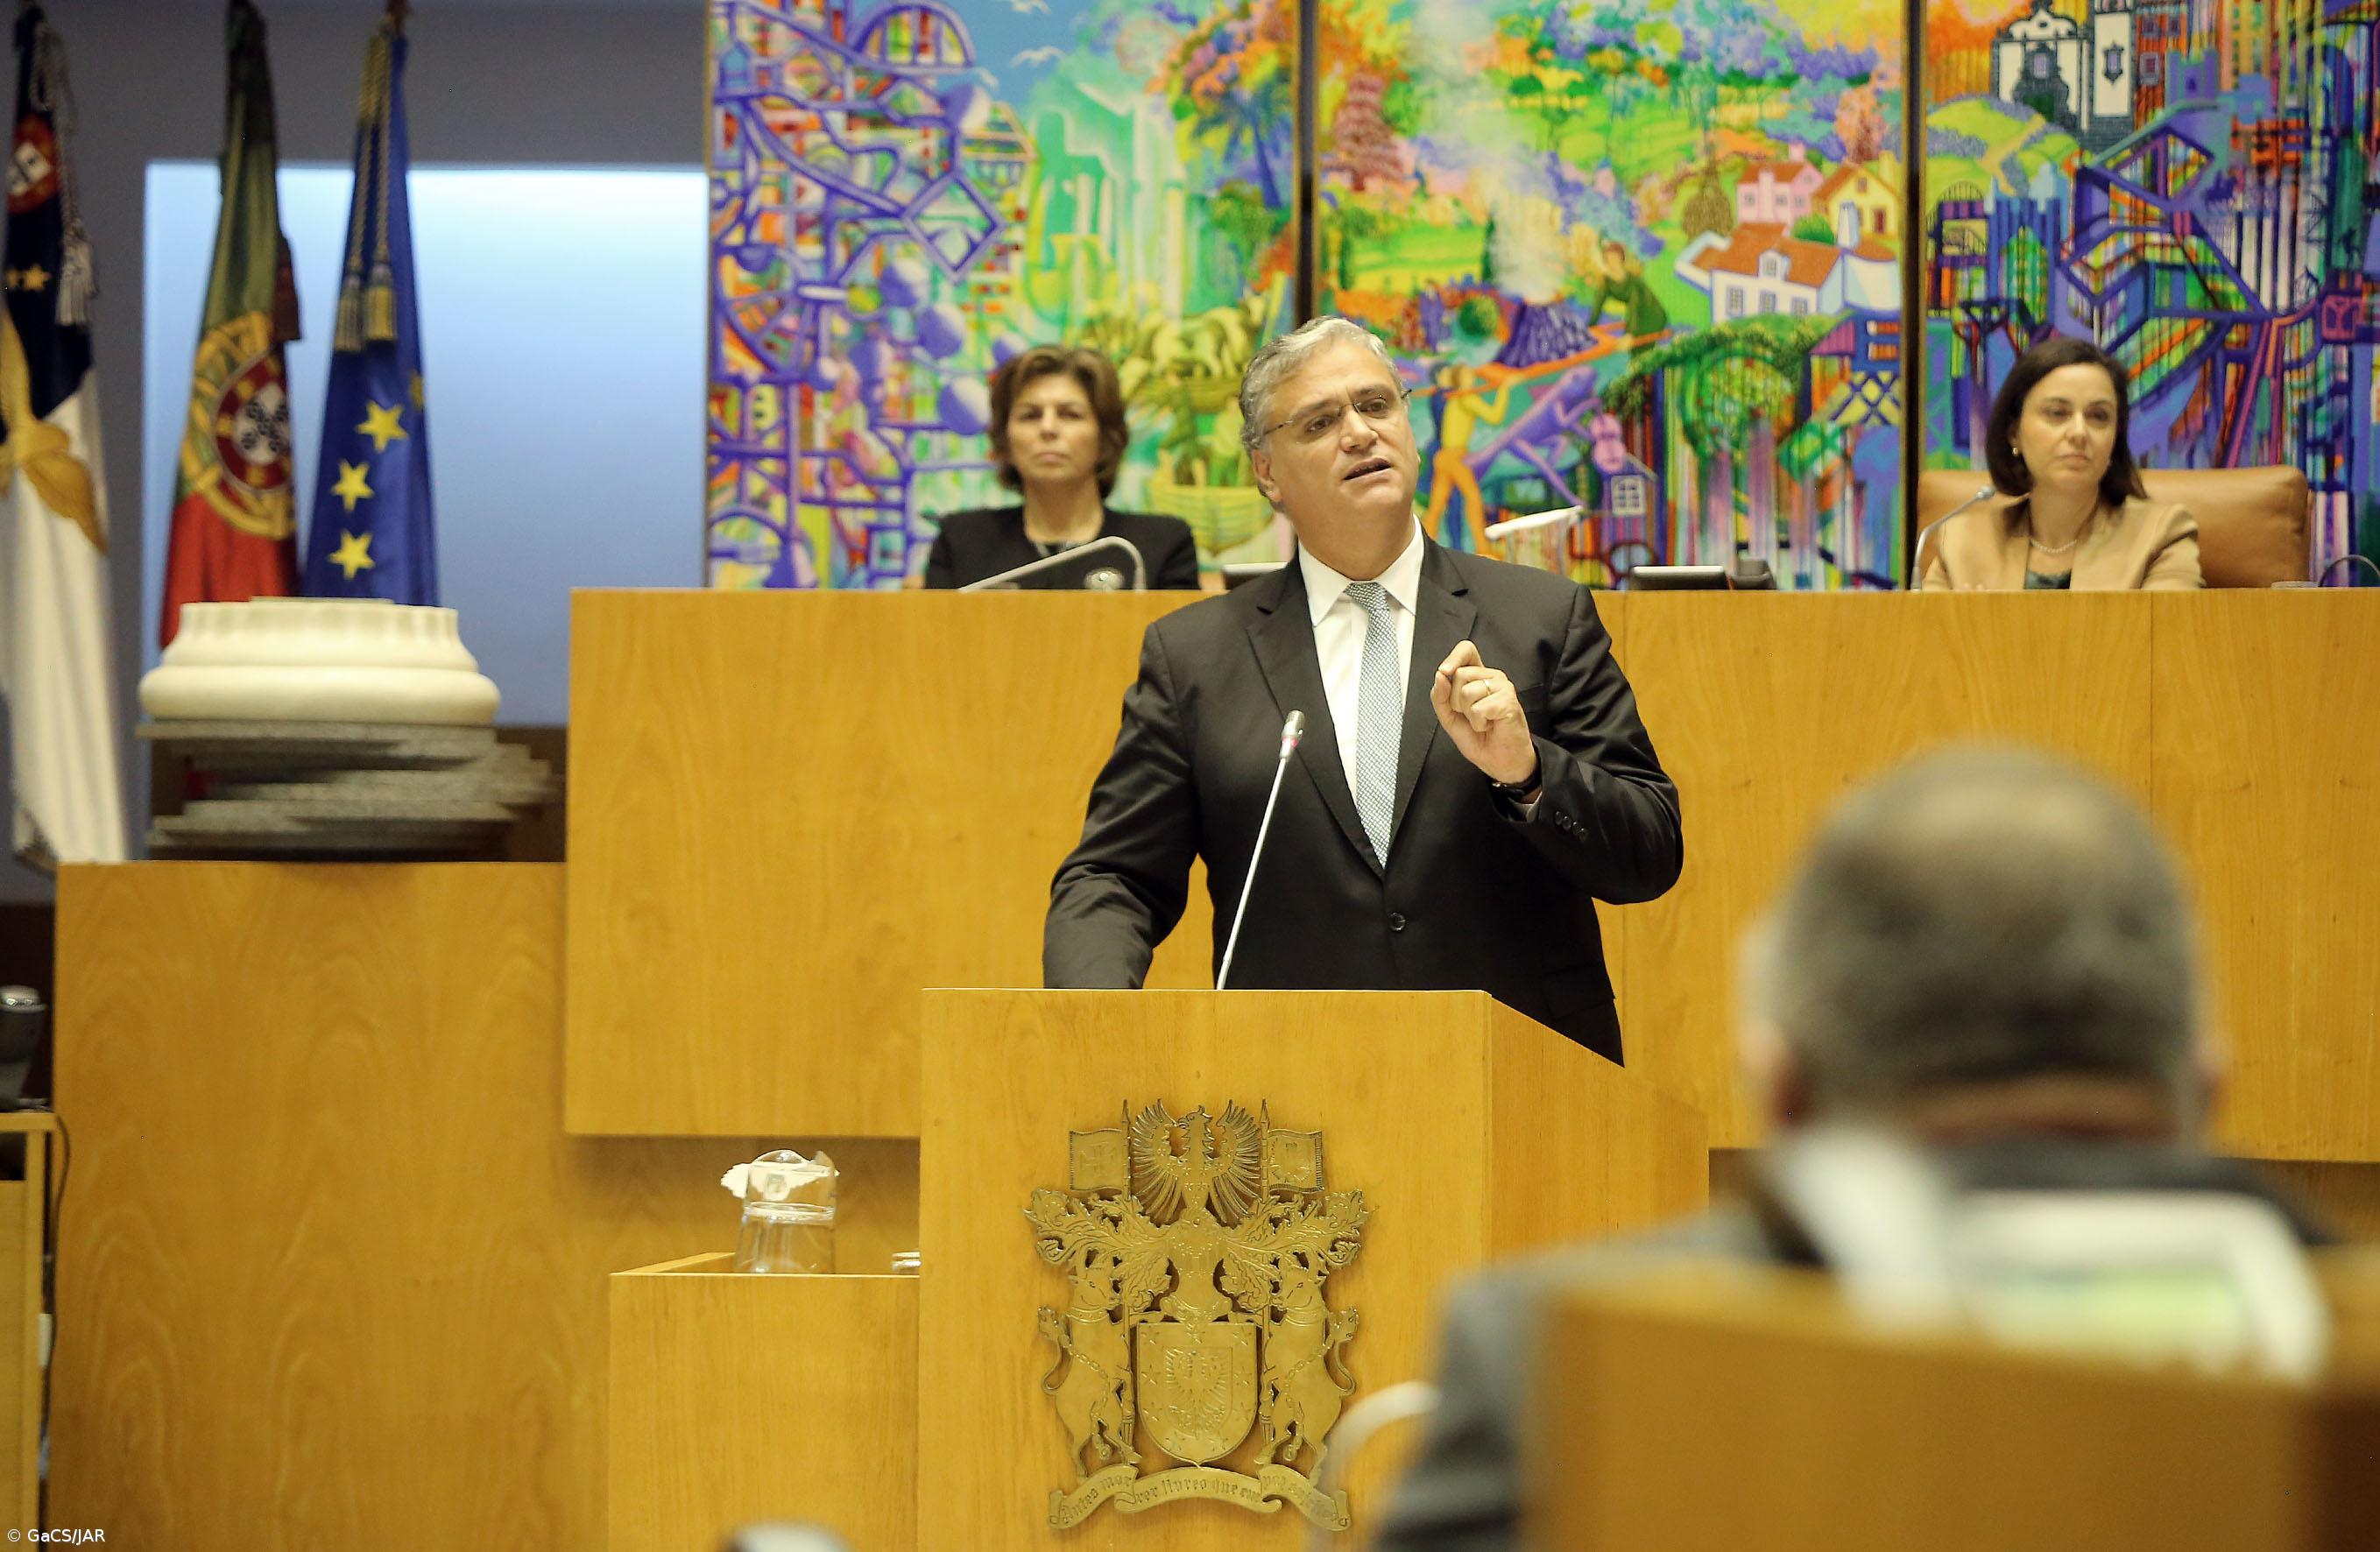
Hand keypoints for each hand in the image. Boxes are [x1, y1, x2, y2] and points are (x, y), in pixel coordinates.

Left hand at [1430, 640, 1538, 787]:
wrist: (1500, 760)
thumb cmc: (1479, 738)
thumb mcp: (1449, 717)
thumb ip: (1440, 696)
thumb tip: (1440, 676)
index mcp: (1477, 677)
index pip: (1467, 650)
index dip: (1454, 657)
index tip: (1445, 671)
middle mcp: (1491, 677)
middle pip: (1460, 673)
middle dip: (1456, 701)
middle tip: (1472, 714)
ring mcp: (1502, 686)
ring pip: (1467, 691)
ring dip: (1469, 714)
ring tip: (1482, 721)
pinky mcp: (1508, 700)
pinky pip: (1479, 707)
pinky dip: (1479, 723)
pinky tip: (1490, 725)